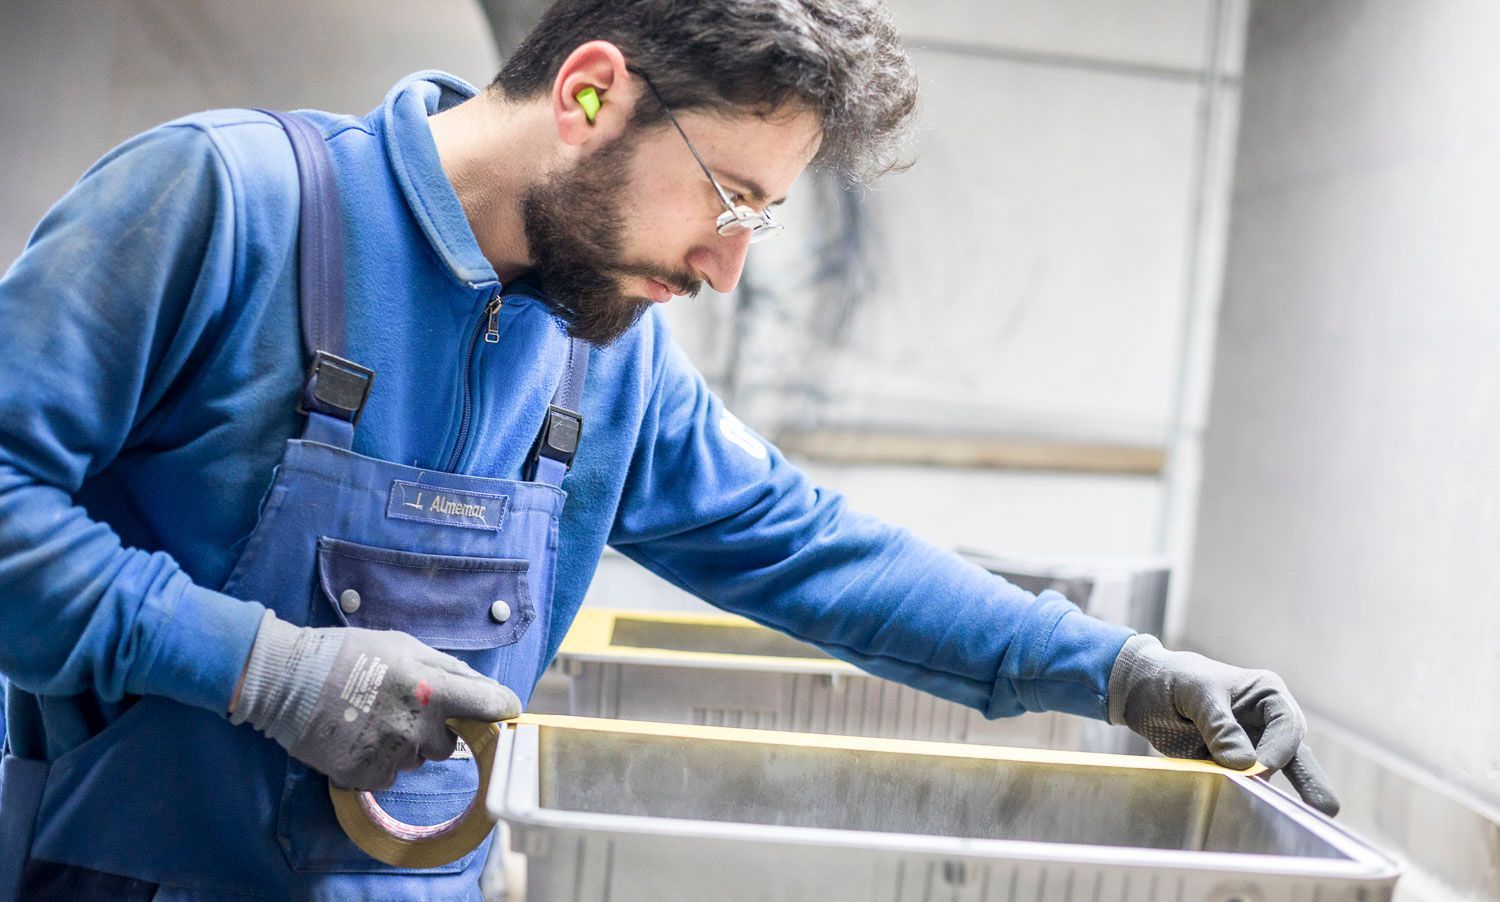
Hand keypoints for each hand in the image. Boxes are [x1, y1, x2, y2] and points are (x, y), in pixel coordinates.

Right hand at [230, 612, 519, 789]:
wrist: (286, 680)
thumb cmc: (348, 653)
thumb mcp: (404, 646)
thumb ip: (449, 668)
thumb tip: (486, 688)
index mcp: (432, 688)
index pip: (490, 706)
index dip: (501, 709)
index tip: (504, 711)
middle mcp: (417, 726)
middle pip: (450, 745)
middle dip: (436, 731)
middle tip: (404, 709)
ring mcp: (390, 754)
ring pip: (416, 761)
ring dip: (403, 746)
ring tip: (371, 718)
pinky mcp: (364, 775)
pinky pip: (387, 776)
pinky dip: (377, 761)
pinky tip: (357, 736)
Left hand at [1107, 634, 1338, 815]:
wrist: (1142, 691)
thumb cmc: (1173, 680)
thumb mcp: (1195, 692)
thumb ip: (1219, 725)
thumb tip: (1244, 764)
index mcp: (1267, 694)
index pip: (1286, 726)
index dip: (1278, 749)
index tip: (1259, 769)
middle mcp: (1267, 723)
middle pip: (1296, 755)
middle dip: (1311, 781)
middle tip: (1327, 810)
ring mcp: (1253, 746)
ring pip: (1276, 774)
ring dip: (1277, 794)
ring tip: (1299, 822)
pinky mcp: (1233, 766)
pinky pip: (1246, 784)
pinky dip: (1248, 797)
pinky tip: (1251, 815)